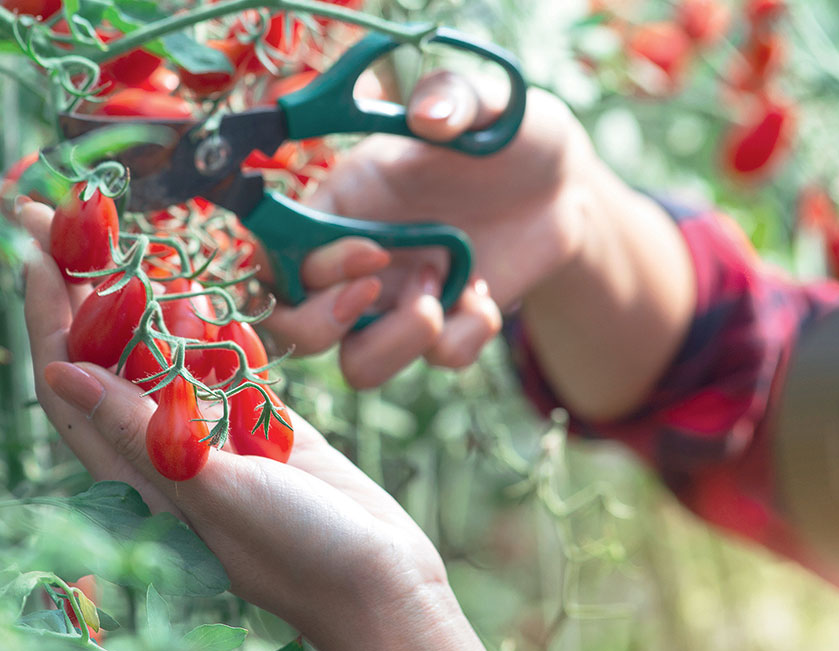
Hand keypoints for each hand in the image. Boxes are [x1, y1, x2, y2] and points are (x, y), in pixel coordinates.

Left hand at [17, 201, 491, 650]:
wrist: (382, 581)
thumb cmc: (299, 553)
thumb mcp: (213, 490)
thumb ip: (141, 434)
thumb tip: (60, 375)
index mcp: (142, 475)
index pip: (74, 385)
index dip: (51, 318)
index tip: (39, 249)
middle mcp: (170, 451)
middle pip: (112, 359)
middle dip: (86, 291)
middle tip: (70, 220)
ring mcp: (220, 436)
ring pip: (170, 356)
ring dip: (146, 300)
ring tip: (127, 238)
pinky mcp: (268, 427)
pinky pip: (228, 366)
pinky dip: (213, 327)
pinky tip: (201, 288)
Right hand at [262, 72, 695, 419]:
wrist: (562, 185)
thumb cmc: (508, 133)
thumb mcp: (486, 104)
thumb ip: (452, 97)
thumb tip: (428, 115)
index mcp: (343, 202)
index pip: (276, 253)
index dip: (306, 268)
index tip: (374, 250)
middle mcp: (357, 261)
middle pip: (290, 327)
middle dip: (320, 324)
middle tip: (379, 288)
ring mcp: (398, 301)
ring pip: (358, 366)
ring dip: (394, 345)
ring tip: (439, 300)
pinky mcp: (445, 327)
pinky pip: (437, 359)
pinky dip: (464, 337)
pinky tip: (486, 295)